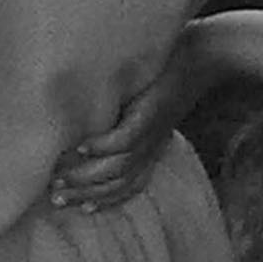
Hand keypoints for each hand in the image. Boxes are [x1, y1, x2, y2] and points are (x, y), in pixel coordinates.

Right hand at [51, 38, 205, 212]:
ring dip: (85, 176)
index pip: (126, 186)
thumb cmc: (176, 76)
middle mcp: (151, 147)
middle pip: (115, 184)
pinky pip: (124, 139)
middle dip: (82, 194)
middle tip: (52, 197)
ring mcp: (151, 132)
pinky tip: (80, 146)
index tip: (73, 208)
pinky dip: (100, 146)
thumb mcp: (154, 105)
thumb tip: (94, 127)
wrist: (210, 54)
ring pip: (115, 168)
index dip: (100, 200)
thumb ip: (130, 120)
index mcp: (152, 148)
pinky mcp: (150, 113)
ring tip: (58, 177)